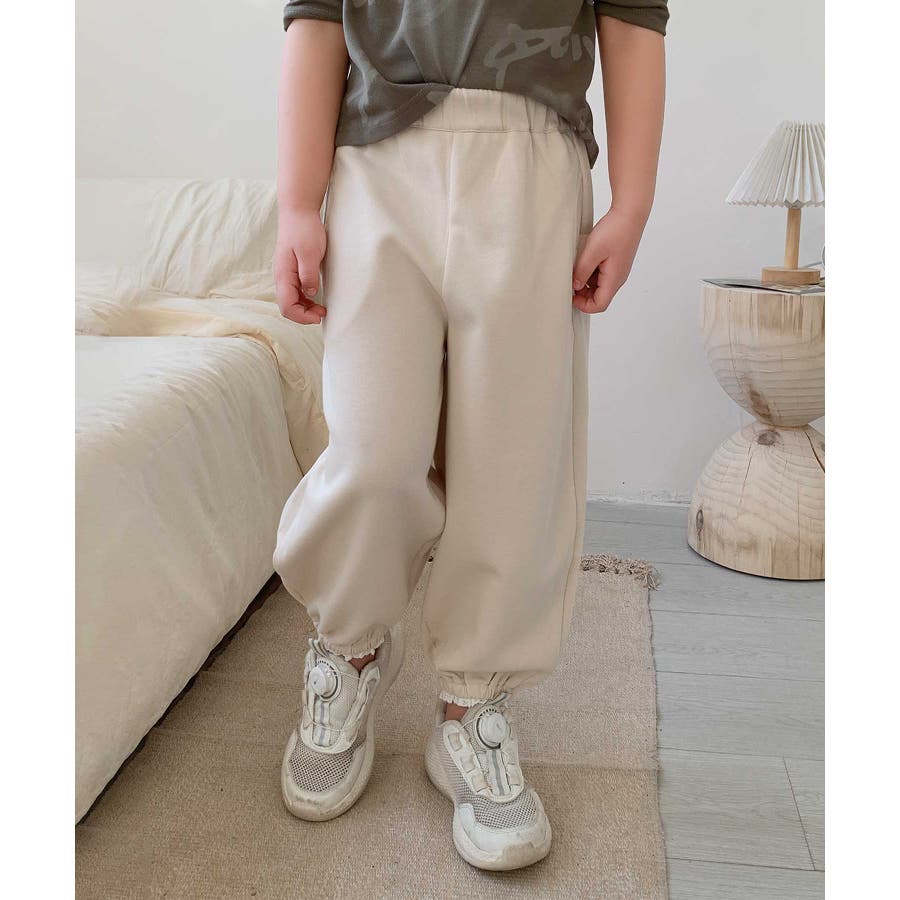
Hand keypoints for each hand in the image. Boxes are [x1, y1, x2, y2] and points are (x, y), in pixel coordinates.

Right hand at [273, 207, 327, 324]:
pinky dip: (305, 299)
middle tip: (323, 314)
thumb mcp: (309, 253)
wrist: (298, 211)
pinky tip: (316, 298)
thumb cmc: (304, 229)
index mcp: (283, 274)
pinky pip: (295, 291)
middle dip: (304, 315)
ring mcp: (286, 274)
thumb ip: (308, 275)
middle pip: (288, 306)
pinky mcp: (292, 270)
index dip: (302, 316)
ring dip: (305, 308)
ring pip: (292, 300)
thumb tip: (310, 293)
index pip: (287, 306)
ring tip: (321, 309)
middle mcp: (281, 277)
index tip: (319, 316)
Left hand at [572, 208, 647, 313]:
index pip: (599, 305)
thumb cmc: (615, 230)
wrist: (631, 212)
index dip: (583, 305)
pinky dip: (591, 272)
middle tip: (569, 281)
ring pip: (599, 286)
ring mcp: (618, 270)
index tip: (570, 294)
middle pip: (599, 298)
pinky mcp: (616, 263)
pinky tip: (585, 259)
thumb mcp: (592, 251)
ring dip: (585, 282)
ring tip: (576, 267)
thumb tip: (575, 287)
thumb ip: (582, 271)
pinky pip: (601, 275)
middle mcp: (618, 278)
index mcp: (614, 279)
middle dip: (583, 294)